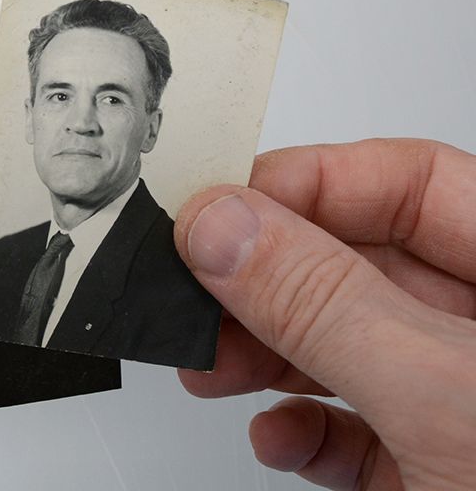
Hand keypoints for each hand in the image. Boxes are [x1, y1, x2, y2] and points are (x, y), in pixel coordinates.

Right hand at [175, 140, 475, 489]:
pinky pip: (359, 430)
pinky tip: (278, 440)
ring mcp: (473, 410)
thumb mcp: (448, 400)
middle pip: (364, 264)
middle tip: (198, 297)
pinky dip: (304, 432)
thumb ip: (326, 302)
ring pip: (350, 346)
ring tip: (213, 366)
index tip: (220, 214)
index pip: (413, 184)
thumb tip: (223, 225)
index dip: (310, 185)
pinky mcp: (447, 475)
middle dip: (267, 281)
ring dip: (267, 355)